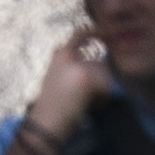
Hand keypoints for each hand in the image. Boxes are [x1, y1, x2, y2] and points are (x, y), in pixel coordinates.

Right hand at [19, 25, 118, 153]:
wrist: (46, 122)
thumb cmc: (53, 105)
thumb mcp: (58, 77)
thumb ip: (74, 65)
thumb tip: (102, 61)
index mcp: (59, 53)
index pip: (80, 34)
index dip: (96, 32)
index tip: (107, 34)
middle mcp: (67, 54)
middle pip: (100, 63)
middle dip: (99, 82)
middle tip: (84, 97)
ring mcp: (77, 64)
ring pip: (105, 76)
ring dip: (100, 91)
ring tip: (83, 102)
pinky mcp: (86, 77)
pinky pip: (106, 87)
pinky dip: (101, 99)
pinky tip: (87, 105)